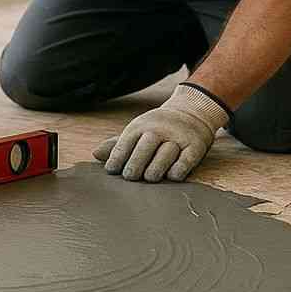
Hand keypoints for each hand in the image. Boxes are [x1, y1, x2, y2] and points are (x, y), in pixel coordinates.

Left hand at [93, 84, 230, 181]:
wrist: (191, 113)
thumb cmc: (156, 129)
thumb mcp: (137, 132)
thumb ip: (117, 145)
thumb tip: (95, 154)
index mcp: (141, 125)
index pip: (126, 141)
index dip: (117, 156)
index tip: (111, 170)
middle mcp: (159, 129)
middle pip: (145, 146)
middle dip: (135, 162)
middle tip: (129, 177)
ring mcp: (178, 137)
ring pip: (166, 152)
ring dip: (156, 166)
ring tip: (149, 178)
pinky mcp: (195, 146)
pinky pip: (187, 158)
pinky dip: (179, 168)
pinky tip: (171, 176)